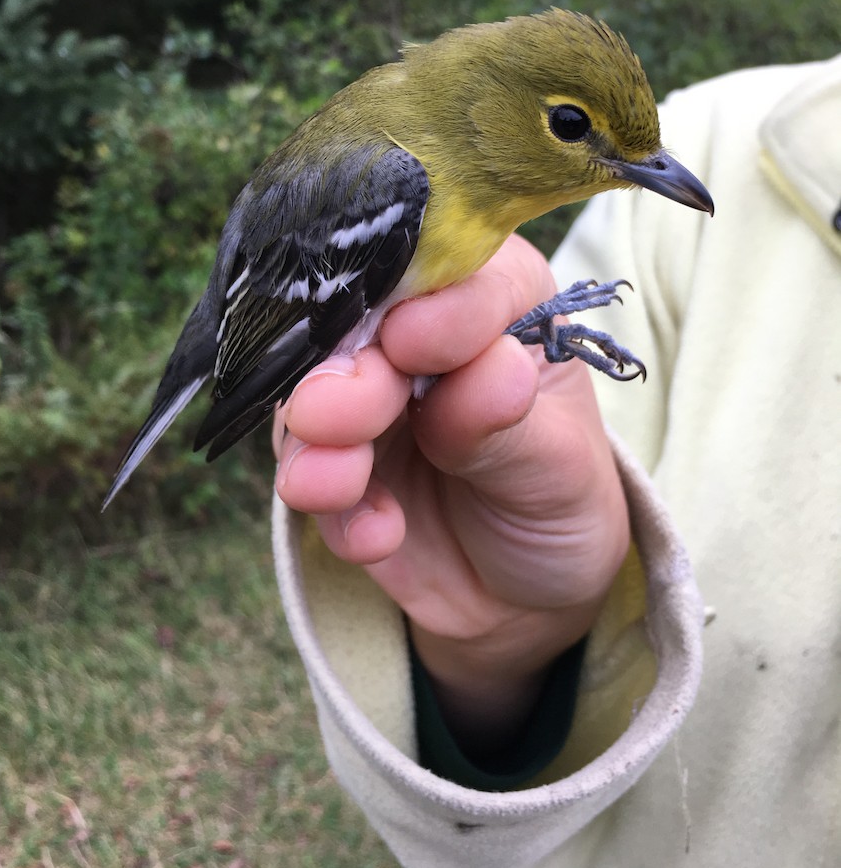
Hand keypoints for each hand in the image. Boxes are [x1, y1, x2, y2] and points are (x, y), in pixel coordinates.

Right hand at [274, 235, 628, 752]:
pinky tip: (379, 537)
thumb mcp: (559, 465)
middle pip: (362, 330)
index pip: (457, 273)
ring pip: (316, 400)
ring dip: (319, 444)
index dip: (434, 305)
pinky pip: (307, 475)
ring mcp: (365, 397)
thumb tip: (494, 367)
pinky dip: (334, 510)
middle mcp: (416, 333)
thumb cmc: (559, 497)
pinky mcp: (330, 462)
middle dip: (348, 378)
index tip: (415, 342)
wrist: (524, 594)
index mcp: (493, 300)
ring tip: (333, 487)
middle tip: (331, 416)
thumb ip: (511, 422)